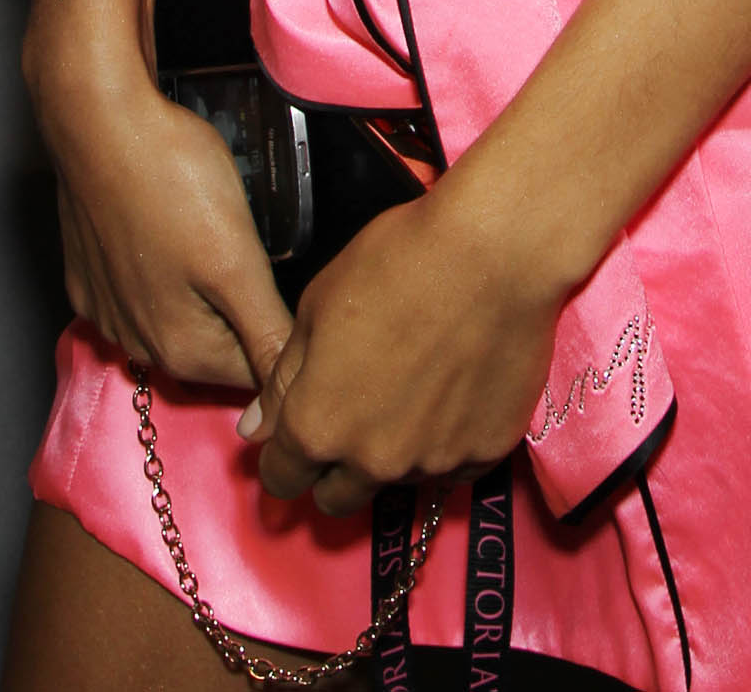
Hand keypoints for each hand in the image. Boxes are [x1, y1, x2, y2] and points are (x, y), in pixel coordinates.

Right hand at [21, 0, 291, 397]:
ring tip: (220, 239)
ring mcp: (104, 309)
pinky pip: (141, 293)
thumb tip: (281, 395)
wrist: (97, 119)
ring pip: (175, 320)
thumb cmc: (170, 177)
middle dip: (244, 319)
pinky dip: (165, 274)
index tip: (295, 300)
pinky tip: (177, 233)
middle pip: (213, 351)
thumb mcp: (237, 259)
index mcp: (178, 349)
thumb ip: (263, 330)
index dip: (282, 343)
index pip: (251, 376)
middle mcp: (134, 342)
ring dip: (204, 296)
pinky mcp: (88, 275)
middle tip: (263, 258)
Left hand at [248, 158, 563, 516]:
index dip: (284, 456)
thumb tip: (255, 431)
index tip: (299, 432)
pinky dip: (448, 443)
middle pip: (337, 499)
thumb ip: (283, 380)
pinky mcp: (486, 453)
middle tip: (358, 412)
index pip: (282, 479)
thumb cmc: (396, 261)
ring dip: (395, 451)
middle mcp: (372, 461)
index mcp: (318, 426)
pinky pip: (455, 467)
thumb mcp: (317, 306)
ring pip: (398, 481)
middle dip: (335, 468)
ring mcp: (433, 463)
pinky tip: (458, 393)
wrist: (495, 251)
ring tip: (419, 387)